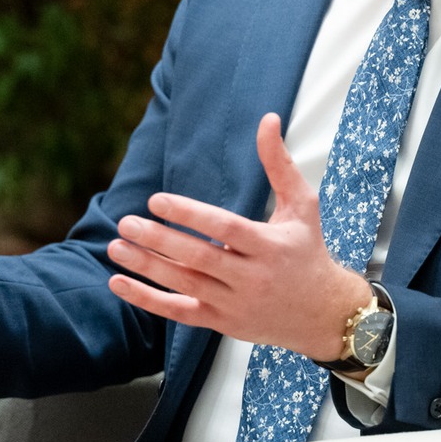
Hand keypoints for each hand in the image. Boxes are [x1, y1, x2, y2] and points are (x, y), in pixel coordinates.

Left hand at [107, 113, 371, 360]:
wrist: (324, 314)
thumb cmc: (309, 251)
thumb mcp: (302, 205)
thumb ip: (279, 164)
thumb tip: (267, 118)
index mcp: (269, 246)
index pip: (223, 228)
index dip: (188, 215)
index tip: (155, 200)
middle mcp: (252, 277)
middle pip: (198, 258)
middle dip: (159, 240)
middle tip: (126, 222)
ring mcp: (235, 304)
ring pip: (184, 285)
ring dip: (146, 267)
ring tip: (116, 246)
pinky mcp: (222, 323)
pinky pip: (179, 312)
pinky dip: (147, 300)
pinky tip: (118, 282)